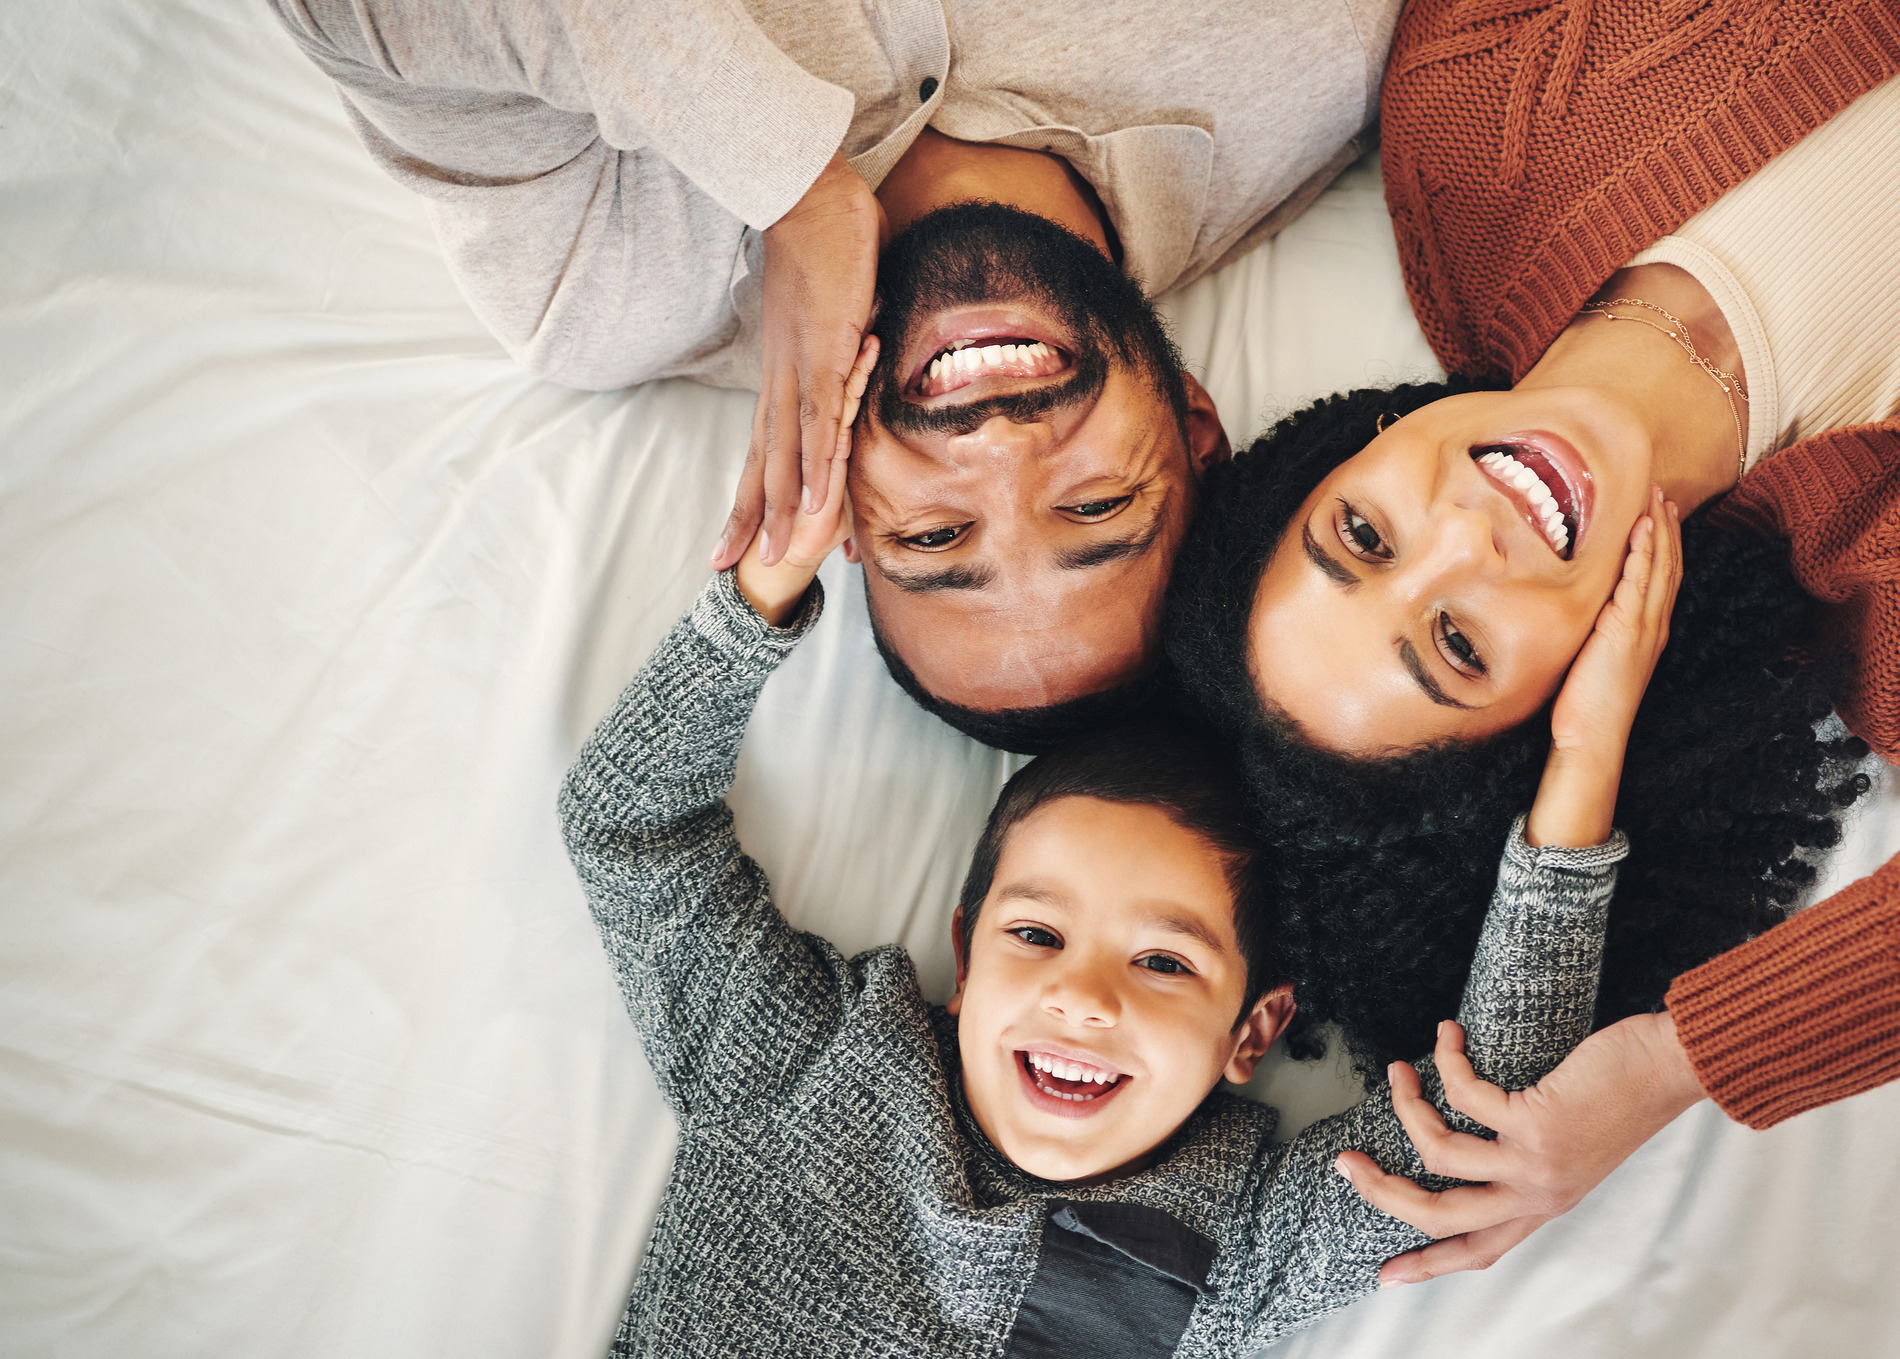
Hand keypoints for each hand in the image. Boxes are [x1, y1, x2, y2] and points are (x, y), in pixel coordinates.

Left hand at [711, 152, 885, 572]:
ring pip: (784, 453)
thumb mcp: (827, 312)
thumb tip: (853, 351)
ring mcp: (801, 370)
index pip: (761, 446)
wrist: (808, 194)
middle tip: (728, 568)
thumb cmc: (822, 244)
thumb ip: (837, 345)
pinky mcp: (825, 355)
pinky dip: (817, 461)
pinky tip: (817, 498)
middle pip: (759, 462)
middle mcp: (782, 380)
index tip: (735, 536)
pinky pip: (820, 419)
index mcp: (781, 373)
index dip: (750, 494)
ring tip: (772, 554)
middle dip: (745, 518)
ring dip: (780, 508)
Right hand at [1334, 1014, 1704, 1285]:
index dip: (1427, 1266)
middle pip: (1438, 1213)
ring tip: (1398, 1070)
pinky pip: (1462, 1094)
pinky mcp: (1536, 1121)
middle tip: (1346, 1162)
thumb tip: (1467, 1150)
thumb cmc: (1620, 1098)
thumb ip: (1524, 1162)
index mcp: (1541, 1206)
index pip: (1477, 1251)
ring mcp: (1535, 1162)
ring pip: (1437, 1152)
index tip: (1385, 1276)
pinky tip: (1447, 1037)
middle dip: (1381, 1190)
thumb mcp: (1570, 1150)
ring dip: (1406, 1106)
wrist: (1668, 1071)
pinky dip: (1444, 1060)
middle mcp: (1535, 1194)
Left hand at [1527, 486, 1681, 846]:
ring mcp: (1643, 627)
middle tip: (1663, 493)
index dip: (1662, 544)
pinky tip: (1642, 530)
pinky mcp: (1626, 631)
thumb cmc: (1584, 706)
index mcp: (1645, 632)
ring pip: (1659, 568)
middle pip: (1666, 565)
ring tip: (1656, 498)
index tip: (1658, 513)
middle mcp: (1651, 625)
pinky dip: (1644, 554)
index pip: (1659, 578)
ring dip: (1658, 530)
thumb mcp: (1590, 658)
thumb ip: (1591, 633)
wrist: (1590, 738)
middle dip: (1666, 528)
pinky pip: (1639, 583)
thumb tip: (1575, 613)